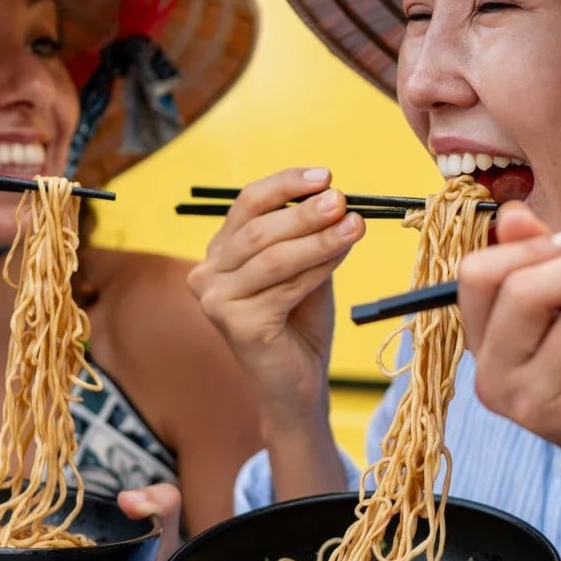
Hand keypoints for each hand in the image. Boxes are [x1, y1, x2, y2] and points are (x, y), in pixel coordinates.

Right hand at [187, 168, 363, 423]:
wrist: (297, 384)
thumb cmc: (300, 323)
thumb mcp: (306, 269)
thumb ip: (311, 237)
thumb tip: (338, 199)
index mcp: (220, 252)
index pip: (247, 204)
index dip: (285, 186)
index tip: (325, 176)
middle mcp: (207, 274)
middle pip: (258, 230)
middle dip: (305, 213)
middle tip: (343, 201)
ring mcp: (216, 301)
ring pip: (273, 257)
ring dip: (318, 239)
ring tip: (354, 225)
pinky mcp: (236, 325)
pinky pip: (284, 287)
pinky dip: (317, 268)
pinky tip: (341, 256)